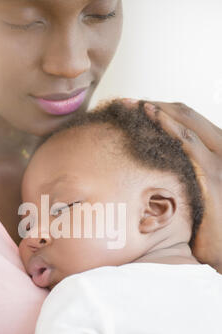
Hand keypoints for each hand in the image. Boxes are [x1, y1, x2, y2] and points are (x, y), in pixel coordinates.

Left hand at [123, 99, 221, 272]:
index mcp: (217, 151)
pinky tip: (154, 119)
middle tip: (127, 103)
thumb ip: (184, 174)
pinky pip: (190, 146)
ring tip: (133, 106)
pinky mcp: (212, 177)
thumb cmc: (209, 224)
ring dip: (158, 112)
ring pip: (188, 124)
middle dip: (154, 104)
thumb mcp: (197, 192)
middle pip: (186, 114)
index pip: (189, 119)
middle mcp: (221, 150)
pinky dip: (171, 129)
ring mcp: (219, 162)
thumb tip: (158, 167)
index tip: (136, 107)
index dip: (162, 109)